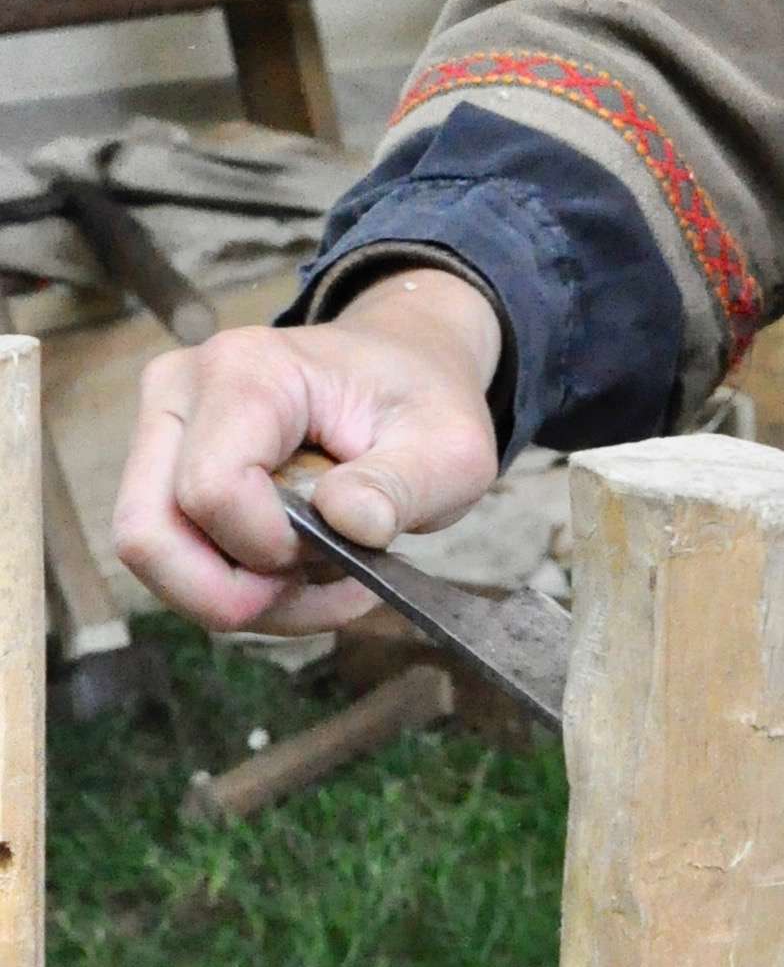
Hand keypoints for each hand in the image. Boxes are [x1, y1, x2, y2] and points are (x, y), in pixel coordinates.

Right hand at [112, 268, 505, 633]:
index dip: (270, 547)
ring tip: (325, 583)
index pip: (212, 491)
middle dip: (234, 594)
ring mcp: (161, 428)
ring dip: (237, 599)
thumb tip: (351, 522)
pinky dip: (234, 589)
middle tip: (326, 586)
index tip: (341, 542)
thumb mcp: (450, 447)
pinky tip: (303, 576)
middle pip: (149, 535)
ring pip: (152, 557)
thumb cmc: (421, 400)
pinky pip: (170, 557)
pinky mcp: (161, 466)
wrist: (404, 367)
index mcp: (247, 370)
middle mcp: (180, 391)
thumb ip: (403, 485)